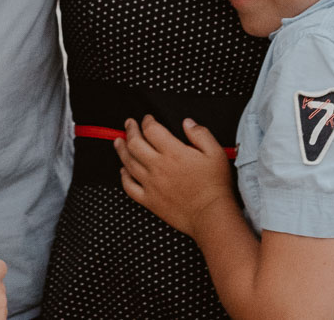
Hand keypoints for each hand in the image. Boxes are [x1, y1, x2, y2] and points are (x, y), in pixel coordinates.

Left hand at [114, 116, 232, 235]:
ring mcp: (151, 184)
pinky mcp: (149, 200)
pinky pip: (129, 187)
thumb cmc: (215, 184)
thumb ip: (200, 134)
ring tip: (118, 141)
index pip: (152, 130)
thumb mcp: (215, 153)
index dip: (147, 121)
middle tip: (129, 123)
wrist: (211, 214)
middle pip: (135, 143)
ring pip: (128, 163)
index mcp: (173, 152)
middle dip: (130, 130)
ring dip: (121, 149)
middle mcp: (158, 166)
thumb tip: (187, 122)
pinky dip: (124, 177)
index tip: (147, 118)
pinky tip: (123, 170)